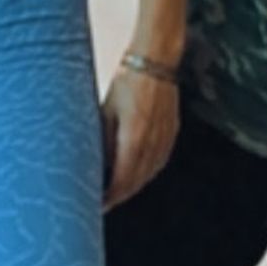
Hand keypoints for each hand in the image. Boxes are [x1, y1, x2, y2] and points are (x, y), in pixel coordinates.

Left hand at [101, 67, 179, 208]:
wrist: (154, 61)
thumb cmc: (127, 81)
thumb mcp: (106, 111)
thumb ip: (103, 140)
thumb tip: (94, 164)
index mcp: (134, 138)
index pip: (122, 181)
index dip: (110, 197)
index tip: (98, 204)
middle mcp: (153, 143)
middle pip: (136, 182)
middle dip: (120, 195)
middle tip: (104, 202)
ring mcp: (165, 138)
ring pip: (149, 174)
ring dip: (134, 185)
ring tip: (118, 191)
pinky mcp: (172, 132)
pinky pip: (160, 161)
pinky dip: (147, 172)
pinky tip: (138, 173)